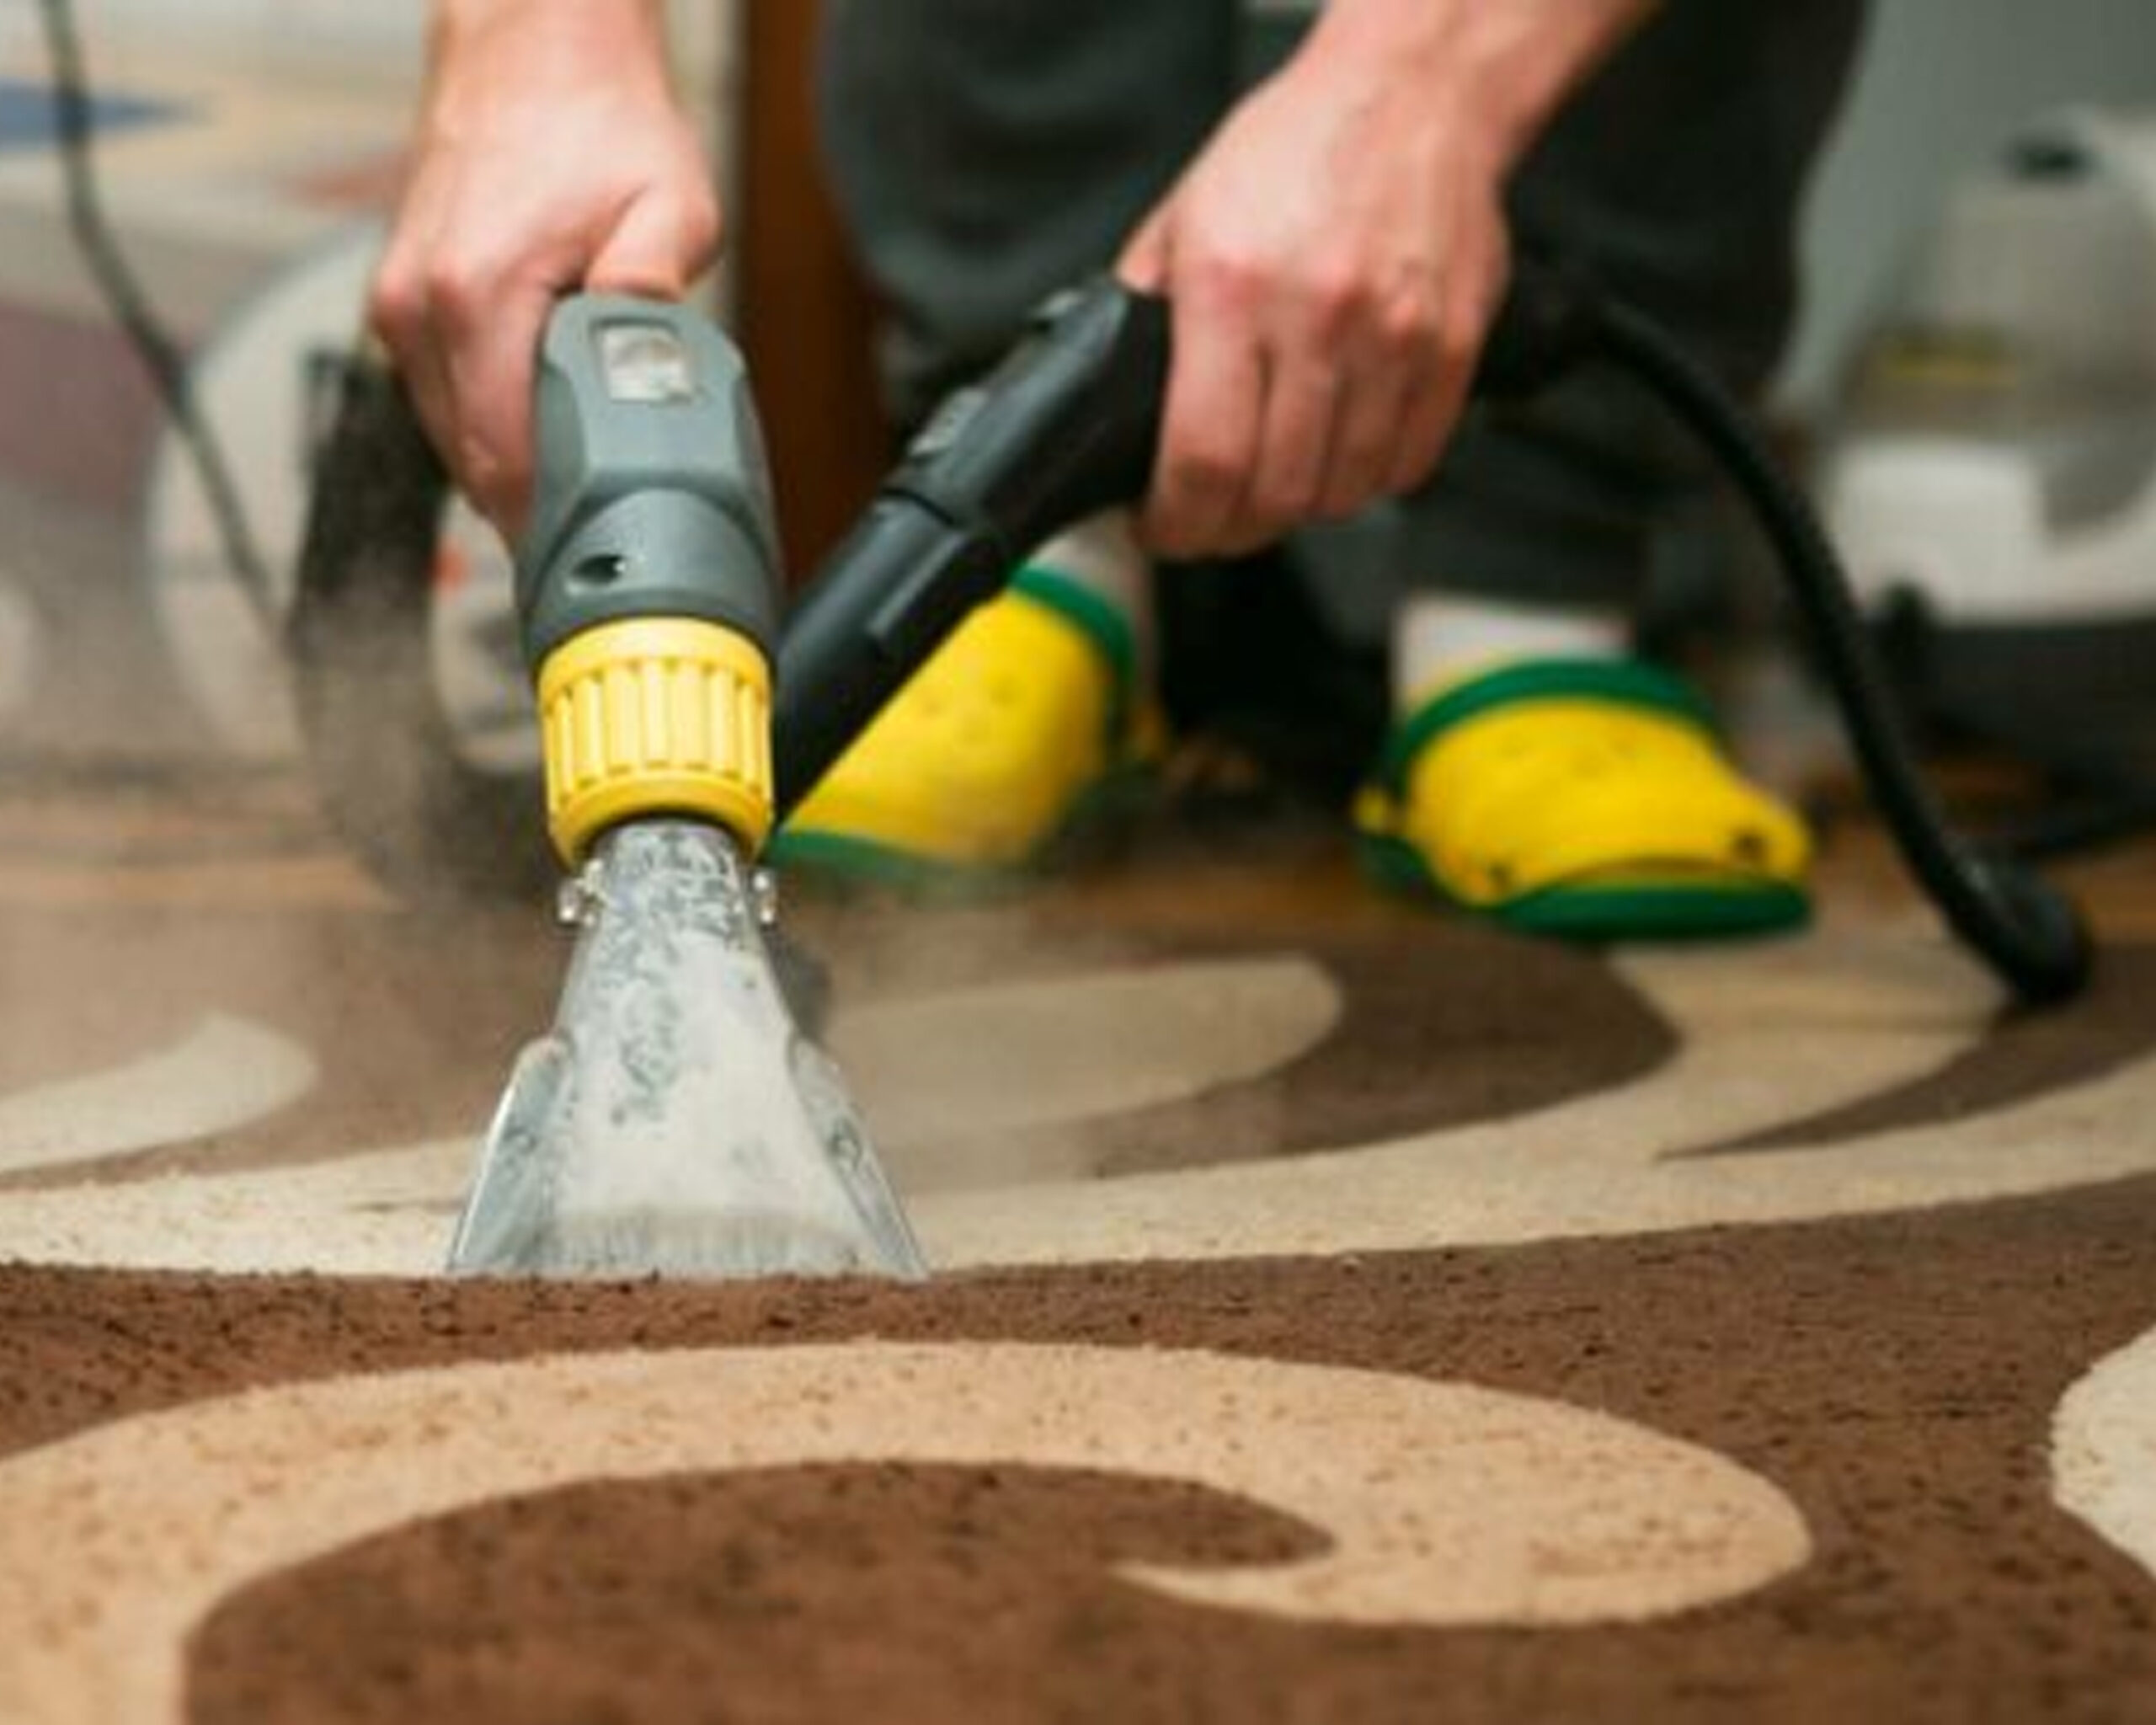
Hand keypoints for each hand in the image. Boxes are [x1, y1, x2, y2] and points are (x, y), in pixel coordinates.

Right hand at [370, 0, 717, 534]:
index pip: (502, 460)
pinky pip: (443, 398)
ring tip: (580, 478)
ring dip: (511, 465)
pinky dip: (488, 422)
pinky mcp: (401, 302)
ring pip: (451, 437)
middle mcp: (419, 308)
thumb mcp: (669, 205)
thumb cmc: (599, 121)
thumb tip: (646, 360)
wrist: (534, 49)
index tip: (591, 558)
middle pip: (472, 463)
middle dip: (536, 506)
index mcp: (476, 296)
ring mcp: (400, 306)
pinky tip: (543, 423)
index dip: (549, 524)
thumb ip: (654, 287)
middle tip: (601, 533)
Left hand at [1118, 0, 1645, 558]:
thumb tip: (1115, 403)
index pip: (1204, 461)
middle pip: (1276, 495)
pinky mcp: (1451, 349)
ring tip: (1276, 479)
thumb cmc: (1296, 150)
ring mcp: (1394, 338)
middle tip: (1213, 517)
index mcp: (1232, 288)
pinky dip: (1366, 481)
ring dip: (1300, 508)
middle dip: (1231, 529)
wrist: (1411, 95)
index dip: (1178, 523)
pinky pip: (1406, 464)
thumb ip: (1146, 314)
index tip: (1164, 527)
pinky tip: (1339, 453)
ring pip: (1341, 493)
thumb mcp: (1183, 219)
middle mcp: (1316, 317)